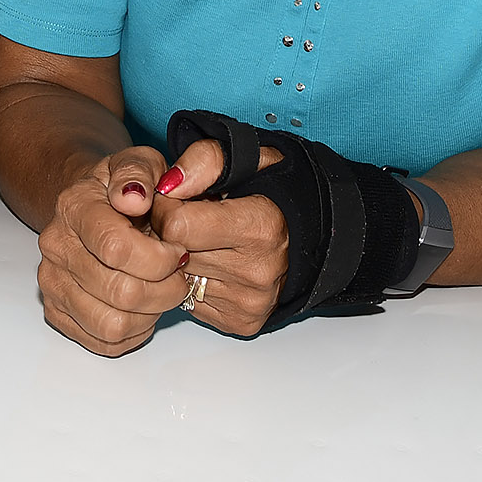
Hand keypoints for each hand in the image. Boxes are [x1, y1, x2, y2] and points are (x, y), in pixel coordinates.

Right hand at [35, 144, 192, 354]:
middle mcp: (55, 248)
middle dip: (165, 289)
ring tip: (162, 291)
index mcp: (73, 207)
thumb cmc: (126, 188)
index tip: (179, 250)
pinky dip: (135, 332)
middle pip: (119, 292)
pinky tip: (144, 307)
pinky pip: (104, 342)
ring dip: (151, 314)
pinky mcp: (58, 313)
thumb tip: (133, 198)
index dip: (160, 258)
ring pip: (113, 325)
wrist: (94, 205)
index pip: (117, 248)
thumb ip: (139, 171)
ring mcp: (53, 283)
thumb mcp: (140, 163)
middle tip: (179, 275)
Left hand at [148, 135, 287, 338]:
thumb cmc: (275, 193)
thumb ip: (205, 161)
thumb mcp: (250, 159)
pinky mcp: (240, 322)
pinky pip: (189, 302)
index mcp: (261, 227)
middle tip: (189, 218)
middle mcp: (257, 272)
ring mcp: (249, 302)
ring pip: (178, 279)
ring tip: (202, 240)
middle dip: (171, 232)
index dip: (167, 206)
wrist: (314, 235)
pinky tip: (211, 264)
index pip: (177, 225)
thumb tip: (168, 185)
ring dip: (179, 258)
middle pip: (175, 253)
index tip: (177, 198)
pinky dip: (192, 281)